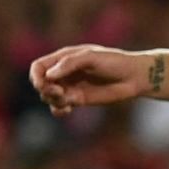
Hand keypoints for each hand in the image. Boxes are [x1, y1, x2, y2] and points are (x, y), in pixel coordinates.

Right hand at [28, 45, 150, 115]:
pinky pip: (60, 107)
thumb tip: (50, 76)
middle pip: (41, 83)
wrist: (133, 77)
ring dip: (54, 100)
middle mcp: (64, 72)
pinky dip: (59, 110)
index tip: (42, 84)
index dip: (35, 76)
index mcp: (64, 58)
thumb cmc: (114, 62)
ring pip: (49, 97)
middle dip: (46, 90)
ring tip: (70, 99)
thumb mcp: (91, 57)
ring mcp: (70, 86)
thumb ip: (70, 64)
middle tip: (60, 91)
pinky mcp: (78, 99)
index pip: (38, 67)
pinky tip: (68, 110)